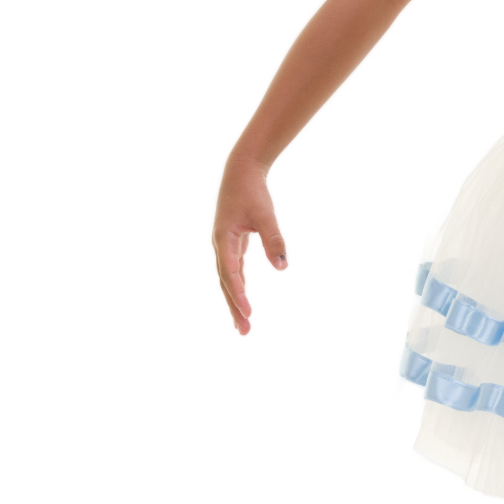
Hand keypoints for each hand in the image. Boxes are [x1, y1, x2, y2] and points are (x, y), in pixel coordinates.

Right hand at [214, 155, 286, 335]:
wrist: (240, 171)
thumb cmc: (252, 191)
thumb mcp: (265, 215)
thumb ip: (274, 240)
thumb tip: (283, 268)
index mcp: (223, 240)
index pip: (231, 274)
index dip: (239, 295)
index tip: (250, 312)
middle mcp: (220, 246)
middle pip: (226, 283)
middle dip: (234, 307)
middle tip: (244, 331)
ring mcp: (224, 246)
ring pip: (228, 279)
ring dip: (235, 301)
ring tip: (244, 324)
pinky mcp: (231, 244)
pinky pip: (232, 271)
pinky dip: (238, 286)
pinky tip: (244, 300)